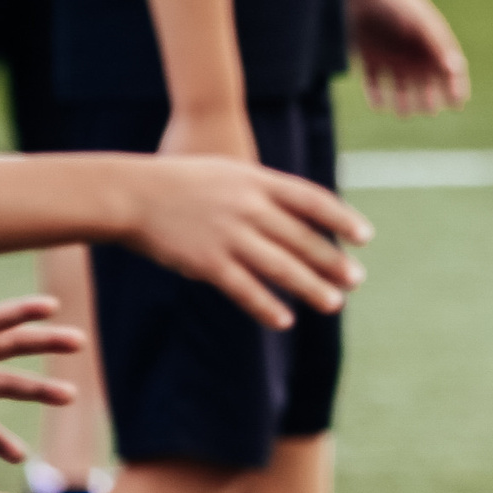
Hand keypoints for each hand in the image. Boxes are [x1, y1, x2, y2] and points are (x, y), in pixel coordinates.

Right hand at [123, 156, 370, 330]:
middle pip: (302, 238)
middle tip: (356, 279)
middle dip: (333, 261)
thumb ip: (264, 191)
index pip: (311, 200)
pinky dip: (267, 306)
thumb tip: (301, 214)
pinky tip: (285, 320)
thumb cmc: (180, 183)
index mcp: (255, 180)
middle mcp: (247, 206)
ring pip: (281, 267)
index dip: (341, 219)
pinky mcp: (206, 261)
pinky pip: (245, 289)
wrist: (127, 193)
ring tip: (334, 303)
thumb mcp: (227, 172)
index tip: (365, 237)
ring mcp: (228, 235)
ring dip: (312, 288)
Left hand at [349, 0, 469, 115]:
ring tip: (404, 110)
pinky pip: (374, 85)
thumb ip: (440, 45)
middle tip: (429, 107)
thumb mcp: (422, 22)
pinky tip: (379, 103)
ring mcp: (392, 58)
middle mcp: (414, 54)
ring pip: (402, 90)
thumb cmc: (396, 1)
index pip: (452, 72)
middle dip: (430, 100)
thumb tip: (457, 70)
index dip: (457, 89)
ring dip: (404, 103)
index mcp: (433, 44)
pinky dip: (376, 97)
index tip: (457, 104)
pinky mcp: (369, 59)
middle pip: (428, 86)